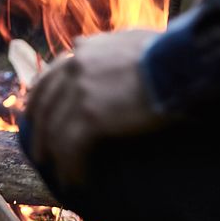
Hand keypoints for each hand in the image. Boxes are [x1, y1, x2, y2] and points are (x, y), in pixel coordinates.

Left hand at [24, 28, 165, 185]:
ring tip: (58, 175)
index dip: (42, 96)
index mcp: (85, 50)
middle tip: (38, 151)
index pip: (52, 73)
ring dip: (54, 156)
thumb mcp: (133, 38)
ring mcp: (80, 92)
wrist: (181, 64)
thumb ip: (109, 44)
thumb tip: (92, 44)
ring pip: (55, 130)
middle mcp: (76, 67)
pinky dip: (71, 168)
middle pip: (45, 103)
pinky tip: (75, 182)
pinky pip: (71, 148)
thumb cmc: (170, 53)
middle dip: (39, 130)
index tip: (38, 113)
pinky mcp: (91, 117)